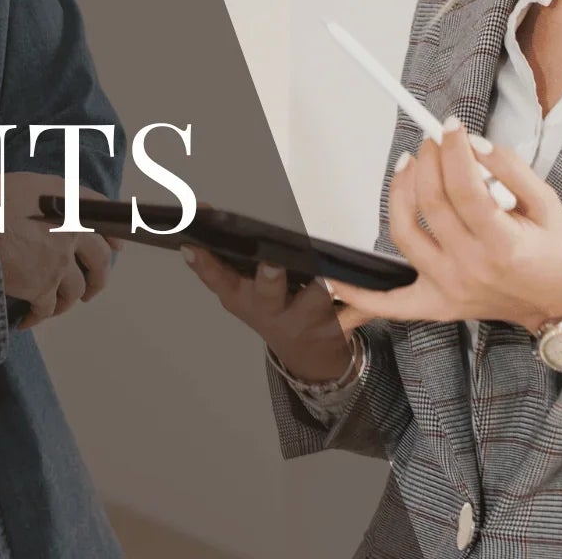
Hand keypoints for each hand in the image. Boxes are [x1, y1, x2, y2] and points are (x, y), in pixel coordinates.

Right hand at [0, 172, 117, 327]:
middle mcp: (71, 227)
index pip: (103, 213)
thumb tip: (38, 210)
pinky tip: (27, 321)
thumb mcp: (15, 184)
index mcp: (65, 197)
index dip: (112, 233)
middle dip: (98, 277)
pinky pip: (48, 308)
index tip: (117, 246)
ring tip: (56, 307)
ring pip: (76, 289)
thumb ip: (37, 197)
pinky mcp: (42, 286)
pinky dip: (38, 317)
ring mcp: (59, 258)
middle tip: (90, 289)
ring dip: (67, 302)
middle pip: (100, 258)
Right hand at [184, 248, 374, 382]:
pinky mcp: (334, 325)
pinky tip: (369, 284)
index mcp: (241, 297)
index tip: (192, 245)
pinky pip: (351, 310)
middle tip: (270, 263)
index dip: (204, 263)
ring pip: (313, 299)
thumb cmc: (272, 308)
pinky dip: (361, 303)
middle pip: (267, 292)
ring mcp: (302, 319)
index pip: (217, 279)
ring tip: (326, 274)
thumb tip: (199, 208)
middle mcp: (269, 310)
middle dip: (268, 277)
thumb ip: (220, 258)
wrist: (306, 353)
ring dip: (320, 287)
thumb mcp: (240, 289)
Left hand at [331, 123, 561, 331]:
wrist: (560, 302)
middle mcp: (471, 268)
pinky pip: (389, 303)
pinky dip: (358, 295)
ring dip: (399, 192)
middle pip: (431, 203)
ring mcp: (449, 288)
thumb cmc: (554, 253)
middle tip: (432, 141)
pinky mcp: (436, 303)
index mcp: (503, 244)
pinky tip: (333, 279)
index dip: (453, 151)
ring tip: (408, 166)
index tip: (450, 127)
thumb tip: (474, 144)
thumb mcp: (548, 202)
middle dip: (429, 161)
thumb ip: (512, 169)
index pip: (465, 188)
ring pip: (404, 232)